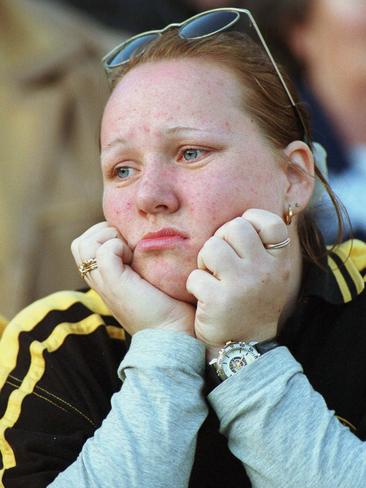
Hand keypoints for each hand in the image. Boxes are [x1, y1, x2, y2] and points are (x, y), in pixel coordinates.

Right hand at [72, 222, 194, 336]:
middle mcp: (100, 282)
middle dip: (103, 233)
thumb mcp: (150, 279)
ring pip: (83, 244)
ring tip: (130, 252)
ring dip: (108, 237)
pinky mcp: (115, 284)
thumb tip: (146, 239)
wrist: (175, 333)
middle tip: (129, 246)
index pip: (85, 246)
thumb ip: (140, 263)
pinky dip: (119, 246)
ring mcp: (104, 283)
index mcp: (105, 280)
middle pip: (80, 244)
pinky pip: (104, 251)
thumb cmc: (171, 307)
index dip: (105, 236)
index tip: (131, 245)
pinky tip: (134, 258)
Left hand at [186, 209, 291, 347]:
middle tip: (220, 261)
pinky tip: (205, 297)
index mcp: (278, 262)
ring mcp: (242, 285)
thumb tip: (244, 215)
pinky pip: (195, 276)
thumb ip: (262, 246)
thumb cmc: (252, 302)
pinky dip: (195, 285)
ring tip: (211, 276)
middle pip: (234, 228)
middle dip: (221, 240)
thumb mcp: (270, 274)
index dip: (250, 220)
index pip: (269, 221)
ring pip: (212, 247)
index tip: (240, 238)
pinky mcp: (219, 301)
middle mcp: (264, 271)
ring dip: (205, 261)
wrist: (246, 346)